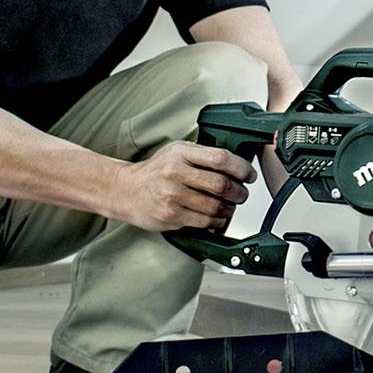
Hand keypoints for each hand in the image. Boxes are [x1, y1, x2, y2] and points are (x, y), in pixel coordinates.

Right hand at [107, 142, 256, 232]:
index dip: (241, 168)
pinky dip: (216, 221)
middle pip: (221, 184)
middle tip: (242, 194)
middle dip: (239, 192)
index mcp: (181, 153)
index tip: (248, 174)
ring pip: (215, 205)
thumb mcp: (176, 152)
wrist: (124, 190)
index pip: (221, 158)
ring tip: (230, 207)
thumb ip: (201, 155)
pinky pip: (204, 221)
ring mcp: (172, 195)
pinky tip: (217, 218)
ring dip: (229, 209)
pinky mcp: (171, 215)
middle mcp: (176, 172)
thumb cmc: (154, 172)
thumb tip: (234, 163)